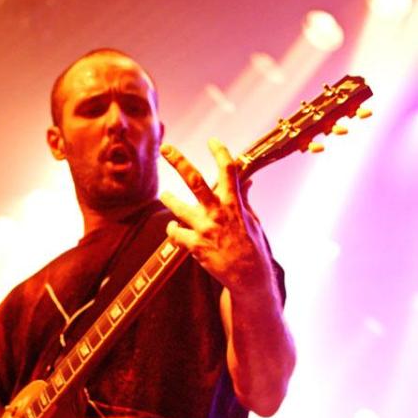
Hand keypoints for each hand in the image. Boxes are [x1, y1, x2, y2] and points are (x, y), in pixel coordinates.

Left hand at [159, 139, 273, 295]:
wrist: (249, 277)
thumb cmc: (253, 248)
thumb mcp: (253, 220)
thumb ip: (243, 199)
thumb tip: (246, 181)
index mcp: (234, 204)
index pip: (229, 170)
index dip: (220, 152)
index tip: (212, 140)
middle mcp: (217, 213)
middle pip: (194, 180)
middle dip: (179, 161)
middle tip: (165, 148)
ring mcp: (205, 229)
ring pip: (178, 207)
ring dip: (169, 199)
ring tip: (165, 195)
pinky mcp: (195, 246)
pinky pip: (175, 233)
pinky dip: (173, 231)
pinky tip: (174, 231)